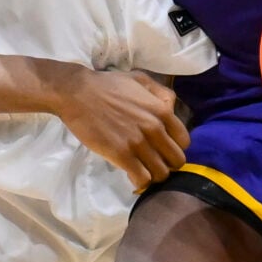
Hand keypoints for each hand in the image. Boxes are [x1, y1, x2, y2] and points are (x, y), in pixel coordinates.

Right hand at [51, 68, 188, 190]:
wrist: (77, 93)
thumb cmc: (107, 85)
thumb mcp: (140, 79)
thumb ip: (160, 93)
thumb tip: (172, 108)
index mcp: (162, 111)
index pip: (184, 141)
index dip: (175, 147)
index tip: (163, 149)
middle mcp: (155, 128)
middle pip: (176, 161)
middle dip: (167, 164)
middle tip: (153, 162)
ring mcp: (138, 143)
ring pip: (161, 173)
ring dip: (153, 175)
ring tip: (142, 170)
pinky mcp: (121, 155)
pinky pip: (142, 178)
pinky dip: (140, 182)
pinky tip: (132, 176)